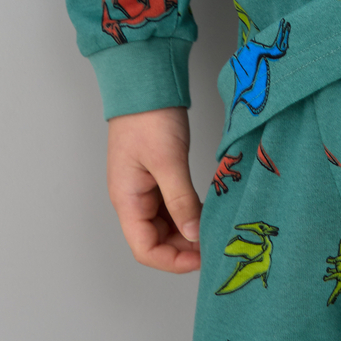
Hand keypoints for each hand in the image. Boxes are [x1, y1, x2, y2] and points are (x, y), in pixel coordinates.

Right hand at [106, 106, 201, 271]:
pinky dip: (187, 212)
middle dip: (183, 247)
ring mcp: (144, 187)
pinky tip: (206, 211)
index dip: (173, 261)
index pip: (145, 249)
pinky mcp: (156, 175)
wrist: (145, 80)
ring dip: (186, 231)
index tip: (202, 258)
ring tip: (213, 229)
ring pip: (165, 224)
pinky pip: (170, 205)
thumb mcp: (168, 162)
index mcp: (127, 200)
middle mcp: (132, 199)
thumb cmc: (150, 117)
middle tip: (213, 243)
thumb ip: (181, 202)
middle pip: (155, 240)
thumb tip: (195, 236)